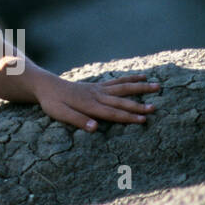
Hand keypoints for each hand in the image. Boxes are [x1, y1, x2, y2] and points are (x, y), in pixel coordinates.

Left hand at [35, 72, 159, 132]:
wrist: (46, 85)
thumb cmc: (52, 102)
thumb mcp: (59, 114)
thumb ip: (77, 120)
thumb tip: (95, 128)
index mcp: (89, 105)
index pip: (112, 113)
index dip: (128, 117)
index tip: (144, 120)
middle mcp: (97, 95)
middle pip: (121, 100)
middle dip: (139, 105)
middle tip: (156, 107)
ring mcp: (99, 89)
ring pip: (123, 87)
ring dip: (140, 87)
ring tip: (157, 86)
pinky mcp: (98, 86)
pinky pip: (117, 81)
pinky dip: (130, 79)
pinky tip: (141, 77)